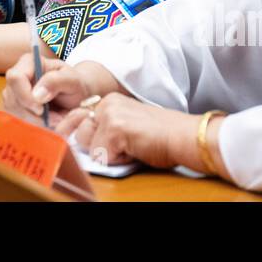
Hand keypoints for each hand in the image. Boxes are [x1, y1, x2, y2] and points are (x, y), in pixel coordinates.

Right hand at [1, 51, 86, 124]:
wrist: (77, 98)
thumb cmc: (75, 85)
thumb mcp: (72, 80)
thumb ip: (55, 81)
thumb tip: (36, 95)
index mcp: (29, 62)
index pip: (15, 77)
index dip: (25, 95)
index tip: (41, 109)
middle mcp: (17, 76)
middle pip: (11, 97)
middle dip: (31, 113)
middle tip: (54, 119)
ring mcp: (13, 93)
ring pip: (12, 111)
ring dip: (33, 121)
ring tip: (54, 120)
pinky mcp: (15, 108)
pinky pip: (15, 120)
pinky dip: (32, 126)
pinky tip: (47, 123)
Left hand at [54, 93, 186, 169]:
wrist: (182, 136)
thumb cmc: (160, 135)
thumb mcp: (127, 124)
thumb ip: (105, 126)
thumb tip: (78, 136)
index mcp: (109, 101)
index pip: (80, 121)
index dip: (91, 137)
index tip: (107, 139)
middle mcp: (107, 103)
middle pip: (81, 134)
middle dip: (99, 146)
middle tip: (126, 144)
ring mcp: (109, 115)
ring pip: (89, 146)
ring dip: (108, 153)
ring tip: (130, 146)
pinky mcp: (114, 129)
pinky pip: (101, 156)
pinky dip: (117, 160)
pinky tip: (135, 150)